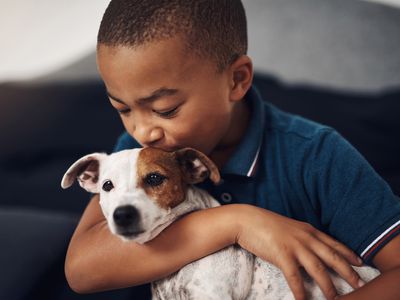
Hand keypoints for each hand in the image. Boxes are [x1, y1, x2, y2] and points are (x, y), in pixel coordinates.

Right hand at [234, 204, 363, 299]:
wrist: (247, 219)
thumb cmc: (265, 223)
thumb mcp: (289, 226)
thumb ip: (302, 235)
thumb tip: (310, 247)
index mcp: (308, 230)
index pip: (333, 243)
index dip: (348, 253)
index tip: (360, 262)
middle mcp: (305, 238)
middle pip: (332, 257)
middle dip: (348, 272)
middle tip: (359, 284)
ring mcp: (294, 246)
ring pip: (318, 269)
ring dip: (328, 286)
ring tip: (335, 299)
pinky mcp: (282, 255)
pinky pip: (295, 278)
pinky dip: (300, 291)